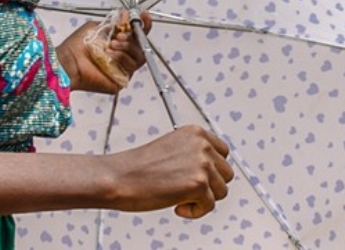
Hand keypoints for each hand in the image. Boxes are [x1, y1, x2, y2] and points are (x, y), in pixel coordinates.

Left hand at [59, 10, 152, 93]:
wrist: (68, 62)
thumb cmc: (77, 46)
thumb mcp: (97, 27)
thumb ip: (114, 23)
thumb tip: (127, 15)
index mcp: (119, 43)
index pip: (137, 35)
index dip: (144, 25)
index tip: (144, 16)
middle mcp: (123, 56)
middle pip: (142, 45)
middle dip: (134, 37)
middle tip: (120, 35)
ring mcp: (123, 69)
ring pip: (139, 56)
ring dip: (127, 47)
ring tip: (112, 44)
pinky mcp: (121, 80)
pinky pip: (132, 68)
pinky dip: (123, 58)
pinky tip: (110, 55)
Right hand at [104, 125, 233, 217]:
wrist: (119, 178)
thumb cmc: (138, 167)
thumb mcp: (172, 149)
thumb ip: (194, 155)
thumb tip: (212, 173)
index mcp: (195, 133)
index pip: (223, 152)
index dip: (212, 170)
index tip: (199, 177)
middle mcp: (202, 145)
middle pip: (226, 173)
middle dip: (209, 186)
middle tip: (187, 191)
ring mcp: (202, 164)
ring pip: (221, 191)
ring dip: (202, 199)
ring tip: (180, 198)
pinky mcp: (198, 184)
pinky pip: (209, 206)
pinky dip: (195, 211)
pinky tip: (177, 206)